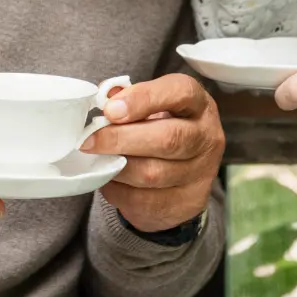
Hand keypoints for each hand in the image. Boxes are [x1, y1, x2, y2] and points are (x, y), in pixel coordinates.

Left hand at [80, 74, 223, 231]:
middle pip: (168, 138)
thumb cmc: (160, 128)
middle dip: (121, 138)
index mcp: (198, 104)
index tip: (110, 109)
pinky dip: (119, 190)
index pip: (180, 93)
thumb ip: (128, 98)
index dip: (143, 98)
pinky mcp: (188, 203)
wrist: (182, 174)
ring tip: (98, 159)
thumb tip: (104, 97)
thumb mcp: (150, 106)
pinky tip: (110, 178)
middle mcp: (207, 137)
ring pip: (153, 173)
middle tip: (89, 140)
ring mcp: (201, 173)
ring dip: (117, 167)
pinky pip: (145, 200)